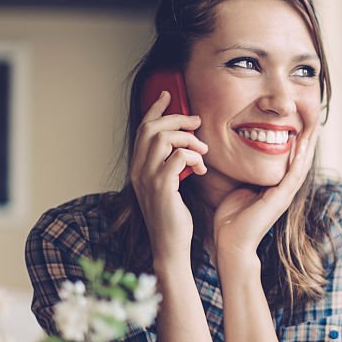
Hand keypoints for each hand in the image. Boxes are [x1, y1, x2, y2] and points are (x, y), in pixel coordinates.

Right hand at [130, 91, 208, 262]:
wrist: (170, 246)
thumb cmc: (174, 218)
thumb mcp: (170, 186)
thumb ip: (172, 165)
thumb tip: (186, 145)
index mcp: (139, 168)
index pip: (143, 129)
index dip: (155, 109)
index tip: (168, 96)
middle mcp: (139, 170)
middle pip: (152, 128)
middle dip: (176, 119)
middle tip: (196, 123)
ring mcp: (148, 178)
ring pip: (164, 138)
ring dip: (189, 139)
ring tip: (203, 153)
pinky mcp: (163, 187)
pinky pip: (179, 157)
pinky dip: (194, 157)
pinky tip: (202, 168)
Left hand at [213, 119, 320, 259]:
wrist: (231, 242)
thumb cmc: (231, 219)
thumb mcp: (240, 190)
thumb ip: (246, 177)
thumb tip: (239, 161)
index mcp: (275, 189)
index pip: (290, 163)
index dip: (296, 145)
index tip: (298, 126)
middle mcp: (283, 192)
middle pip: (300, 162)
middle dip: (307, 143)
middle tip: (313, 122)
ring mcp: (284, 196)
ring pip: (301, 167)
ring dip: (308, 148)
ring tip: (313, 129)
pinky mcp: (280, 199)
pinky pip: (293, 176)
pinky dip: (299, 161)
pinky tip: (302, 146)